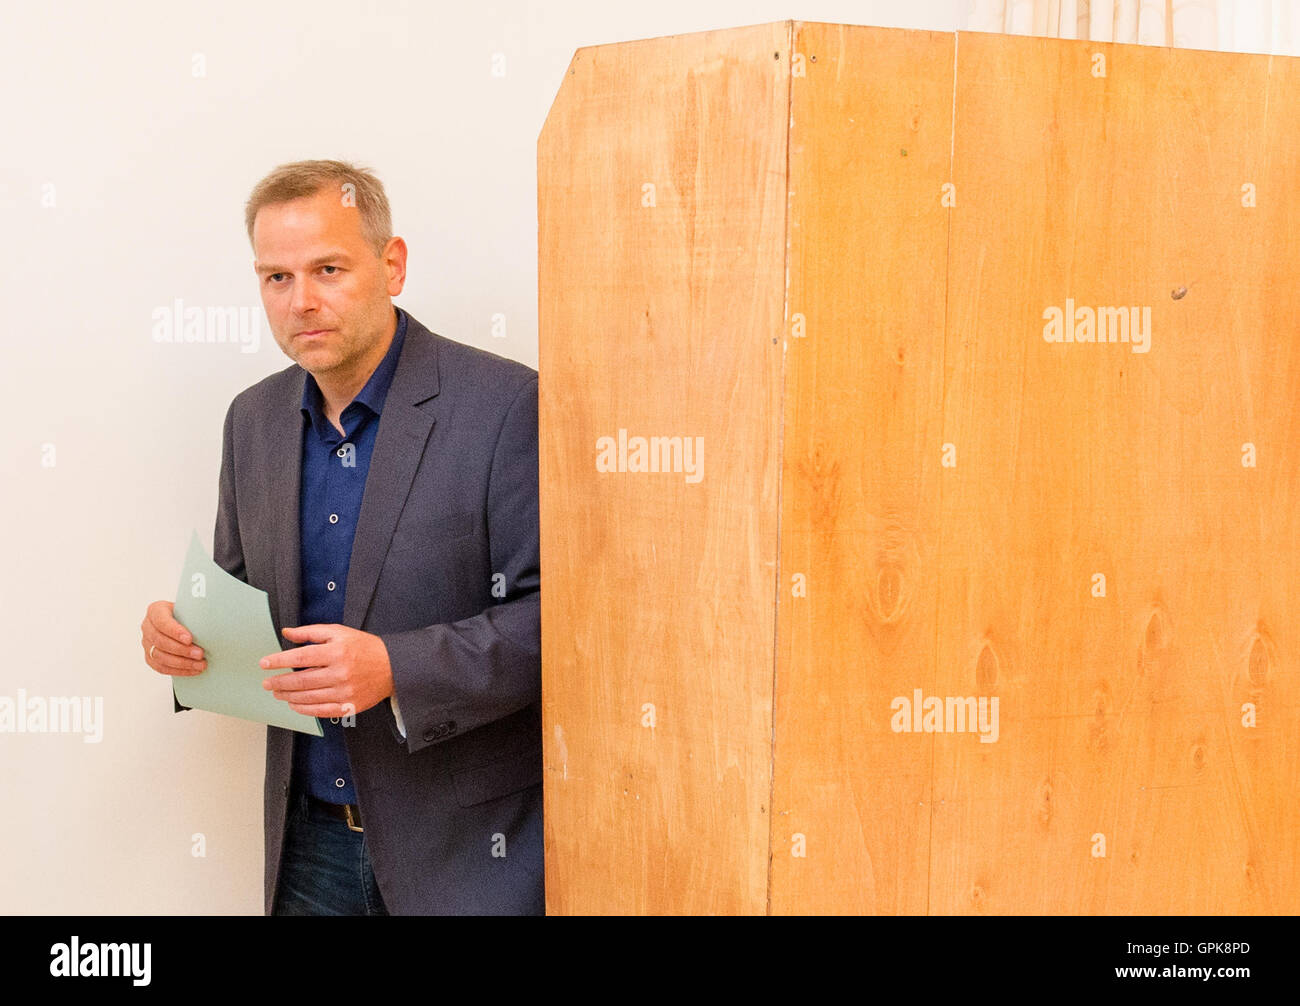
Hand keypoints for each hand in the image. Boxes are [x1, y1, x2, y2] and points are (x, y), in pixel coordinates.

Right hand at [142, 600, 205, 675]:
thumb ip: (197, 612)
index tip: (190, 639)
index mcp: (155, 610)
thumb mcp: (191, 607)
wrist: (182, 622)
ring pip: (160, 656)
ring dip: (182, 662)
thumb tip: (216, 622)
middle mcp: (148, 627)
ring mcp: (147, 643)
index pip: (162, 621)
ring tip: (200, 664)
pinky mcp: (150, 657)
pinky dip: (178, 671)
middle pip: (160, 641)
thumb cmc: (187, 614)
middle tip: (200, 654)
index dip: (175, 631)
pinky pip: (161, 667)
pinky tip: (193, 670)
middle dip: (181, 650)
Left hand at [260, 624, 393, 717]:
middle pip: (301, 680)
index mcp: (337, 651)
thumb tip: (287, 632)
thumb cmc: (364, 647)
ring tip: (278, 693)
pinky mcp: (349, 706)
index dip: (279, 660)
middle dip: (279, 682)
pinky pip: (321, 711)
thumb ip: (311, 632)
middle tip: (267, 683)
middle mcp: (341, 672)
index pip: (301, 656)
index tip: (264, 663)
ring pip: (308, 697)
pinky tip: (294, 704)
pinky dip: (304, 709)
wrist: (392, 667)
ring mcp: (345, 691)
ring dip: (288, 696)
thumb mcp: (339, 632)